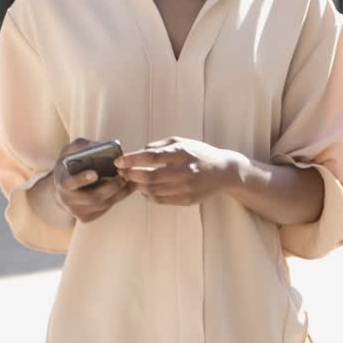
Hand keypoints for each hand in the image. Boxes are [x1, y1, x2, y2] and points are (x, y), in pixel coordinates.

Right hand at [53, 138, 133, 222]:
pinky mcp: (86, 217)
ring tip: (130, 180)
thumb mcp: (70, 151)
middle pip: (93, 197)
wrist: (63, 186)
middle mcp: (67, 200)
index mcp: (62, 182)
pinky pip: (105, 209)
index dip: (82, 179)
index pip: (70, 183)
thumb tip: (100, 146)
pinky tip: (126, 188)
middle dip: (111, 187)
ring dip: (118, 193)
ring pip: (102, 204)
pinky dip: (117, 198)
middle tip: (123, 176)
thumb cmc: (69, 164)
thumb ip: (81, 146)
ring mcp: (76, 211)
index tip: (95, 173)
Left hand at [115, 137, 244, 206]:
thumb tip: (137, 152)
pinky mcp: (188, 200)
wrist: (224, 171)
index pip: (152, 157)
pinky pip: (161, 200)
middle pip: (150, 177)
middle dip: (131, 175)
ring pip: (153, 191)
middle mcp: (186, 171)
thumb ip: (159, 146)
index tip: (119, 161)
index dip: (132, 160)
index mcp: (183, 153)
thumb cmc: (199, 153)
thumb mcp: (182, 142)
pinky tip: (144, 190)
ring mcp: (187, 188)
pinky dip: (148, 196)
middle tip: (121, 172)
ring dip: (137, 187)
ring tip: (131, 180)